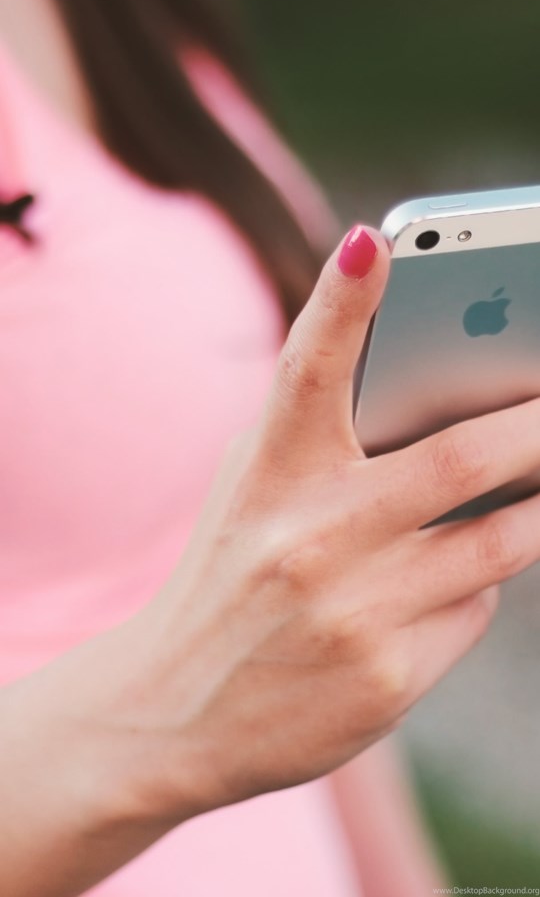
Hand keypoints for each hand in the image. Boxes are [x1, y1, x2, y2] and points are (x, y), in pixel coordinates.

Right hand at [117, 223, 539, 819]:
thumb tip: (452, 396)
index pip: (305, 370)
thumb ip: (322, 438)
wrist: (173, 710)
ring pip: (500, 540)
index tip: (375, 242)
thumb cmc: (227, 575)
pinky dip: (477, 586)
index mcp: (266, 476)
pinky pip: (474, 611)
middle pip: (459, 459)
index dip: (341, 301)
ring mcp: (353, 613)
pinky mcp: (389, 679)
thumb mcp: (252, 491)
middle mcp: (308, 539)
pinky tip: (442, 584)